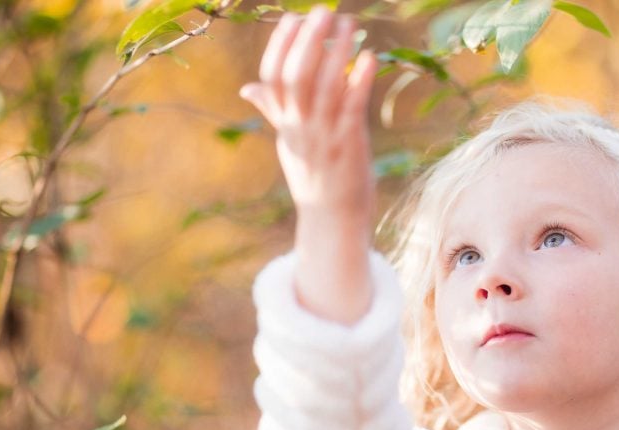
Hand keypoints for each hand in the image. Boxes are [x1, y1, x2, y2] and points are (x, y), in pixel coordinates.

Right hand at [240, 8, 377, 240]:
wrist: (333, 220)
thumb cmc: (314, 177)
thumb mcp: (289, 142)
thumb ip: (273, 111)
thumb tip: (247, 88)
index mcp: (284, 123)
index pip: (272, 77)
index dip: (280, 45)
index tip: (291, 18)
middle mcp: (299, 127)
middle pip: (296, 74)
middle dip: (308, 39)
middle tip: (323, 10)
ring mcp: (323, 135)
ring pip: (326, 85)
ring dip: (338, 51)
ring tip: (350, 24)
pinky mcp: (348, 143)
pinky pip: (353, 105)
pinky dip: (360, 79)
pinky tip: (370, 57)